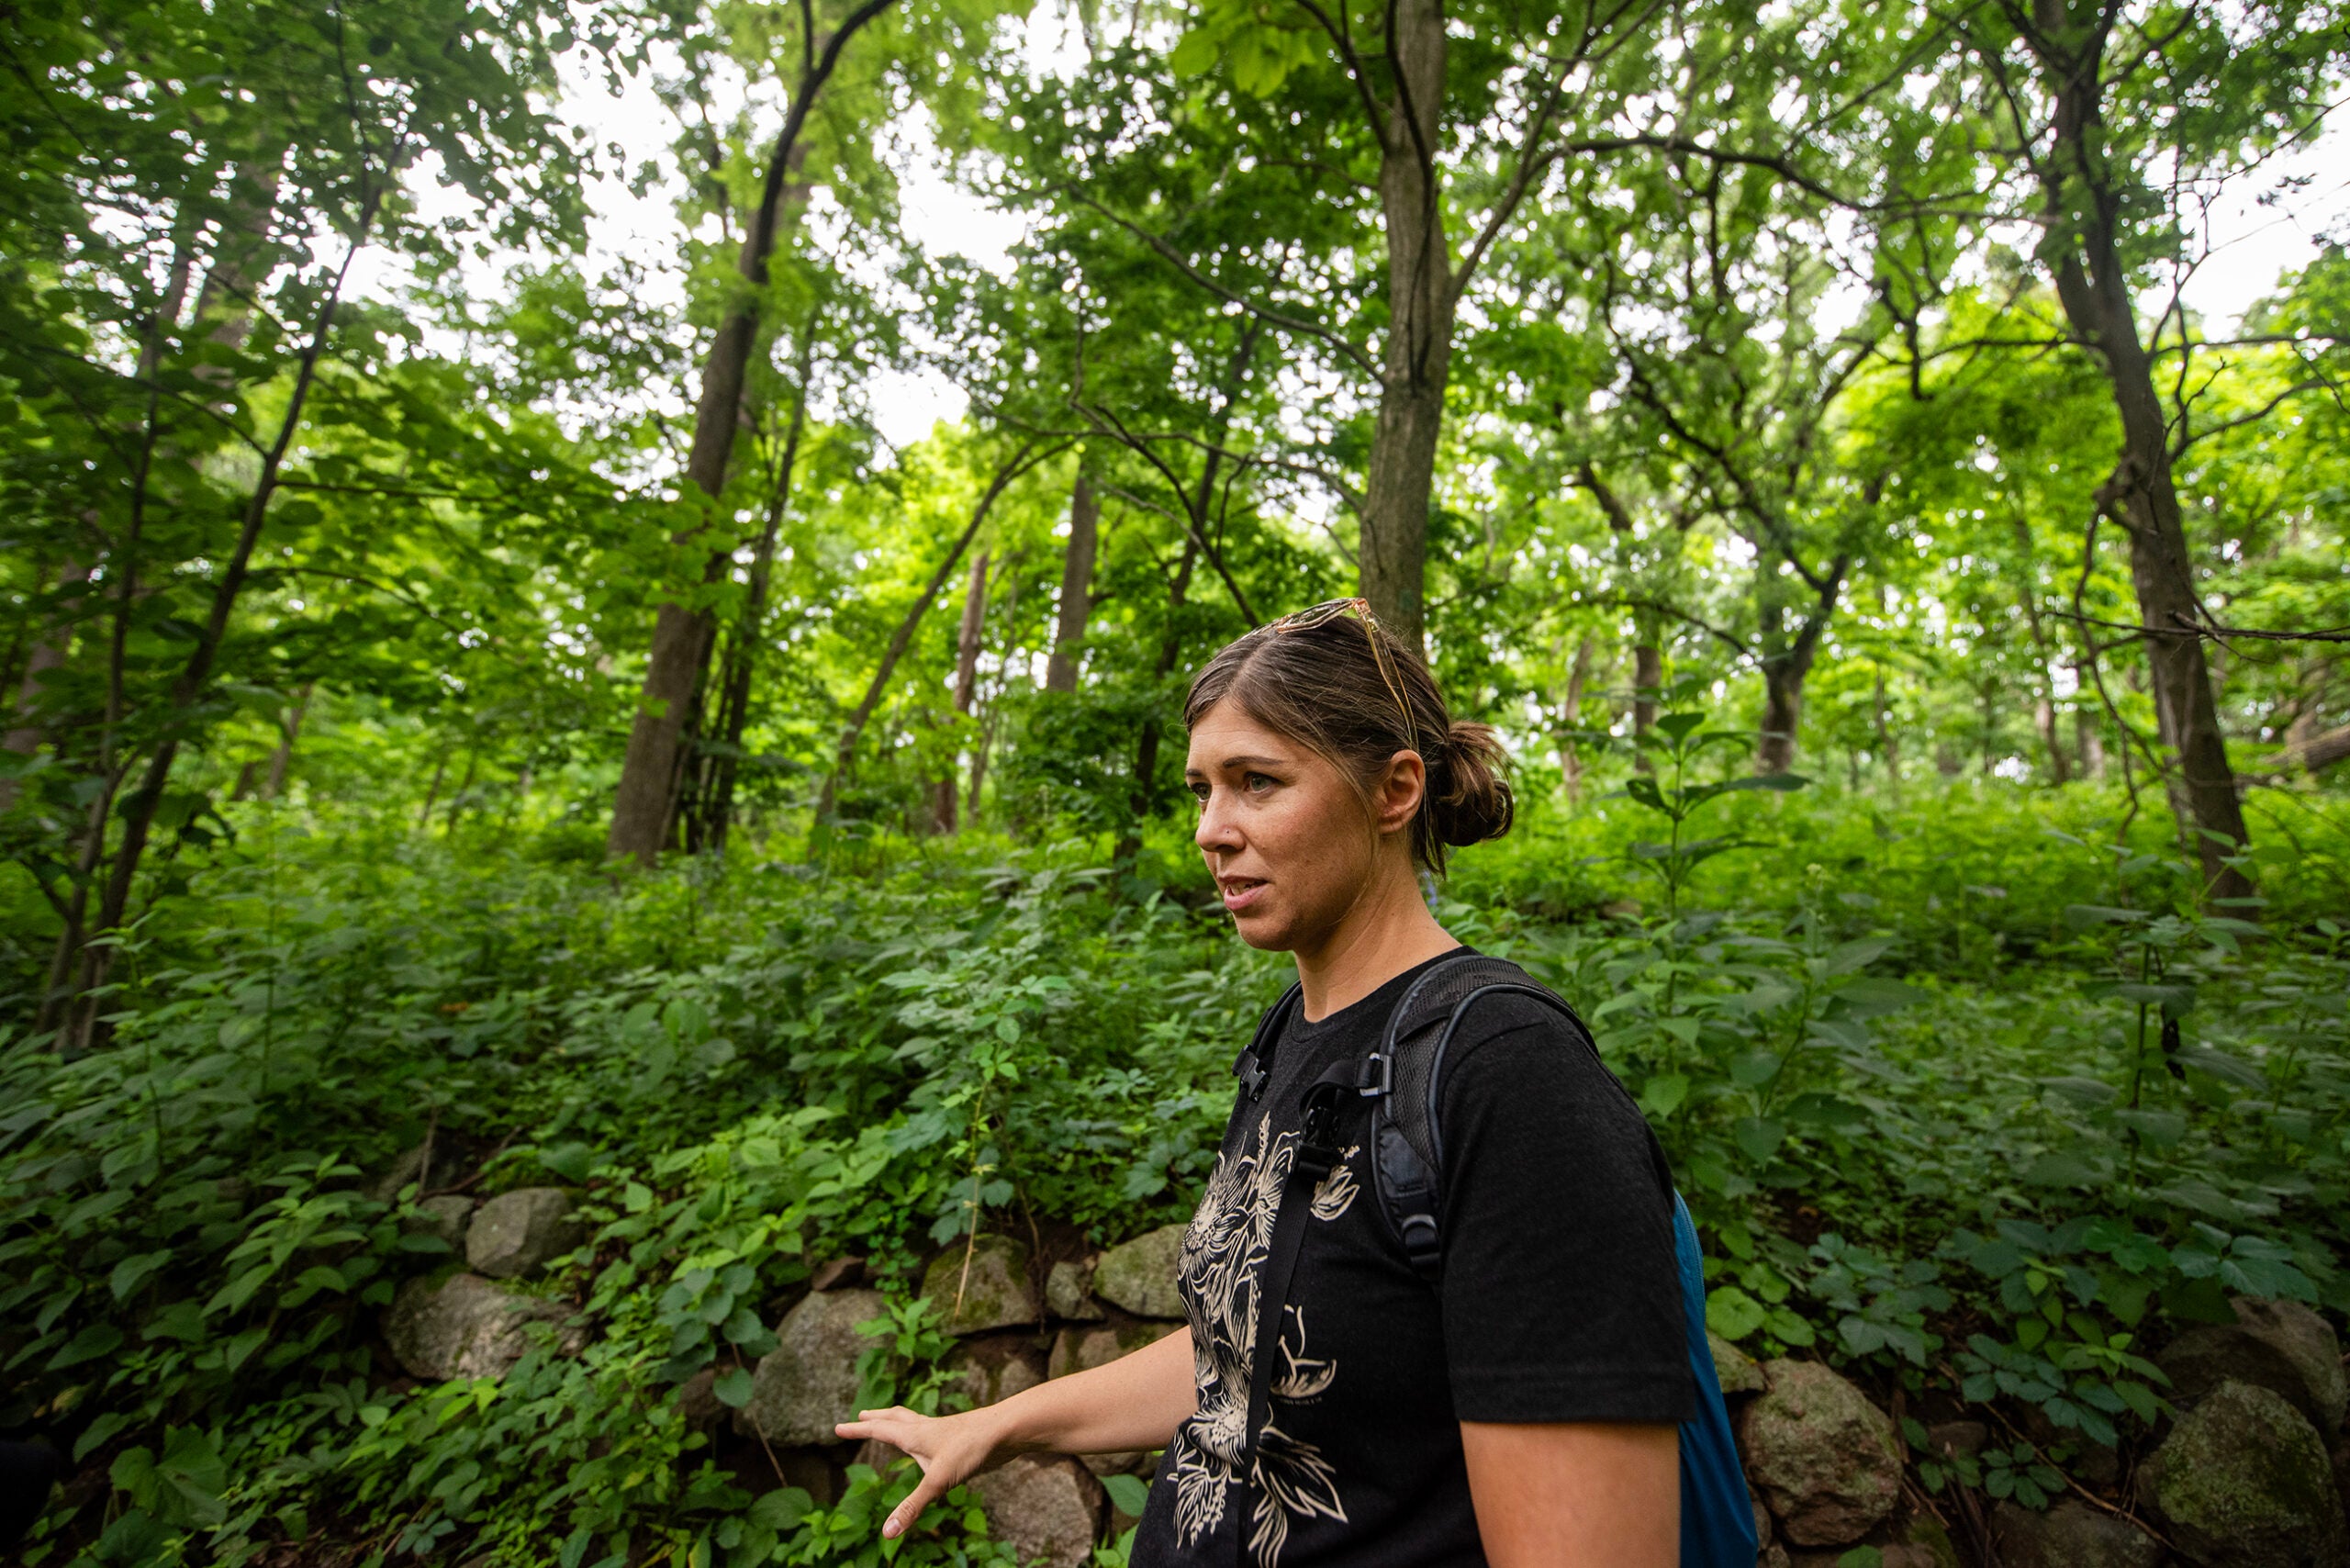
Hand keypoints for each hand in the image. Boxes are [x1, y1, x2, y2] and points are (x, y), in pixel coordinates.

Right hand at [834, 1405, 1009, 1539]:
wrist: (1006, 1430)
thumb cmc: (971, 1449)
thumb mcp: (938, 1482)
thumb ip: (912, 1507)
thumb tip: (887, 1533)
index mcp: (915, 1434)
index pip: (879, 1430)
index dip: (858, 1431)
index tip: (838, 1428)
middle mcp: (926, 1428)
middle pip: (895, 1418)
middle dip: (877, 1418)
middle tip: (862, 1415)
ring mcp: (944, 1431)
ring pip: (915, 1422)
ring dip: (899, 1420)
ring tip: (893, 1422)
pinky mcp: (958, 1438)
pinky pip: (934, 1431)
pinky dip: (923, 1432)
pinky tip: (933, 1442)